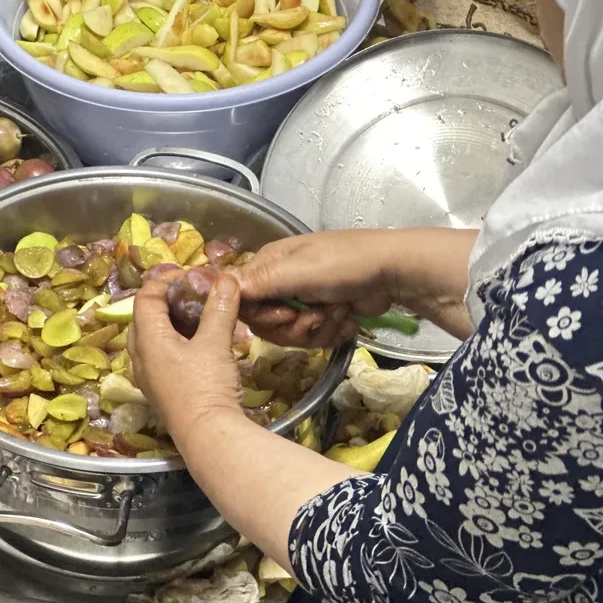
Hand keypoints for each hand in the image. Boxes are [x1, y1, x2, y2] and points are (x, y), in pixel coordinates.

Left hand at [128, 275, 245, 433]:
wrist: (208, 436)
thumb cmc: (206, 386)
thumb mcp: (215, 342)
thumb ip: (219, 308)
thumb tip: (226, 279)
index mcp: (147, 340)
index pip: (146, 297)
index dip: (165, 281)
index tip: (190, 276)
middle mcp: (140, 357)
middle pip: (145, 317)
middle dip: (167, 301)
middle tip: (194, 294)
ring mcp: (149, 377)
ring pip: (153, 338)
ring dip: (173, 322)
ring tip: (199, 315)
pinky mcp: (161, 391)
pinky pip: (161, 355)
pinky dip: (177, 341)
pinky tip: (200, 344)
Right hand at [234, 229, 476, 346]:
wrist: (394, 273)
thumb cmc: (343, 264)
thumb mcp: (296, 271)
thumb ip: (256, 282)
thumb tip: (209, 282)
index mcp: (270, 264)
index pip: (243, 301)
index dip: (262, 316)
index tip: (283, 315)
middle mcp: (282, 281)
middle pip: (267, 324)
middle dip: (293, 327)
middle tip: (314, 315)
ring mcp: (306, 299)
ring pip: (292, 335)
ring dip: (316, 329)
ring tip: (336, 312)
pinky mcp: (326, 315)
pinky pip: (315, 338)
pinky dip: (332, 331)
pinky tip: (346, 318)